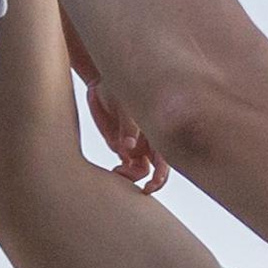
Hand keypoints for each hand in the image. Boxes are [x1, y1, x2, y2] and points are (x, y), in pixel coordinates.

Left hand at [85, 72, 168, 191]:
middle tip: (134, 184)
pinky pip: (123, 165)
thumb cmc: (118, 87)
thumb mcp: (124, 103)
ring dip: (129, 176)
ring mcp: (134, 145)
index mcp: (157, 131)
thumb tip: (127, 148)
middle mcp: (148, 142)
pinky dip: (120, 172)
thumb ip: (127, 125)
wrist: (102, 80)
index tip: (150, 186)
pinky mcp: (119, 145)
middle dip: (147, 182)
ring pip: (137, 170)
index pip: (165, 159)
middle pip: (152, 170)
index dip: (160, 176)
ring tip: (116, 173)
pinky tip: (113, 172)